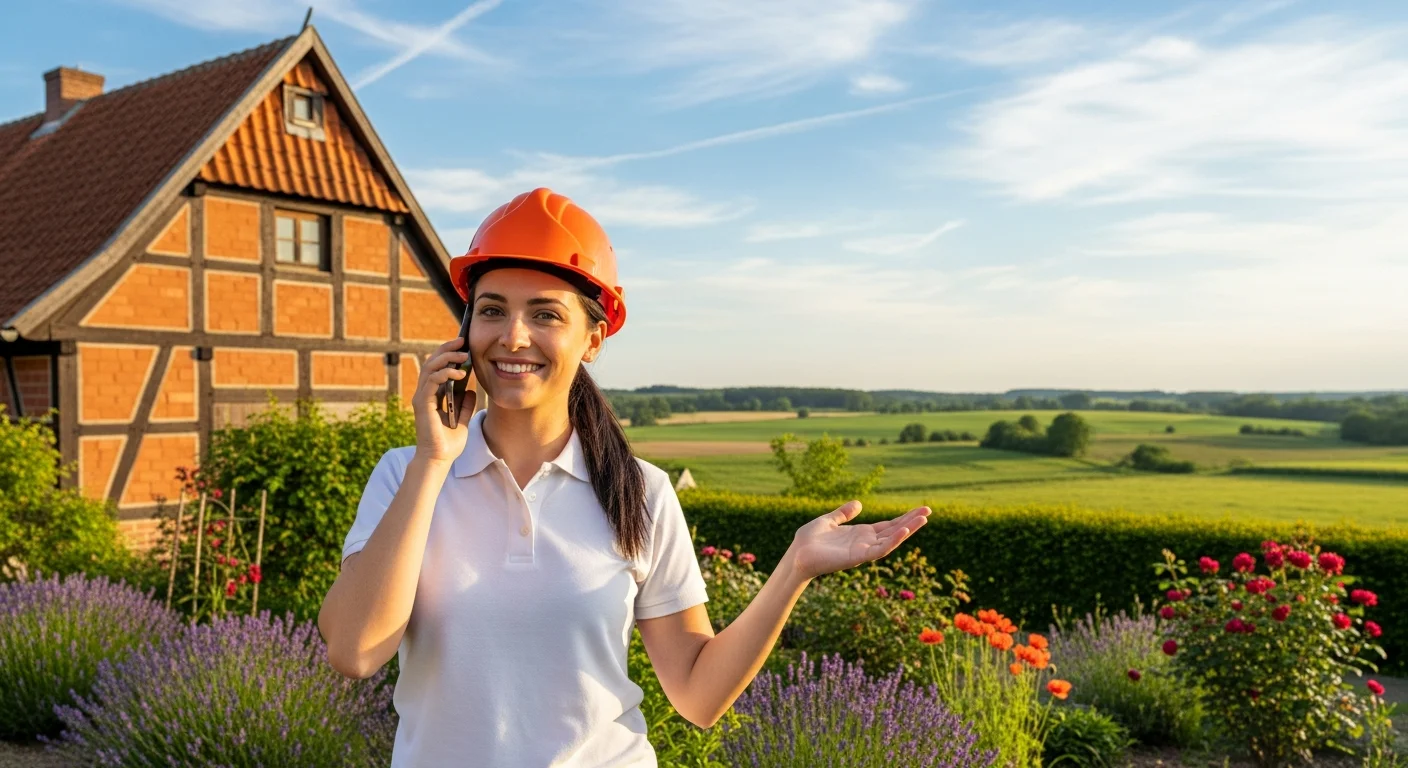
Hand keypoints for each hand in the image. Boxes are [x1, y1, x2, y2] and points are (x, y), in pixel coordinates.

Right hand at [412, 337, 478, 464]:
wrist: (440, 459)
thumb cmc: (449, 443)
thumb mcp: (462, 419)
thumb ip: (465, 404)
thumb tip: (472, 389)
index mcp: (432, 395)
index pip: (437, 368)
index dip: (448, 354)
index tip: (463, 346)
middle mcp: (424, 394)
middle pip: (432, 363)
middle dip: (447, 349)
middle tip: (462, 341)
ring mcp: (421, 398)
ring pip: (430, 368)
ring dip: (447, 358)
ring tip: (463, 355)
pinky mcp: (422, 404)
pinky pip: (431, 381)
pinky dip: (445, 374)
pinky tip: (459, 373)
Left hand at [788, 501, 930, 580]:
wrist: (797, 554)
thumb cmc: (809, 540)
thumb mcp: (828, 521)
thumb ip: (843, 513)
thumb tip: (859, 504)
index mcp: (861, 534)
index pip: (888, 525)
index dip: (905, 517)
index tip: (921, 509)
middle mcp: (865, 542)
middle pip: (894, 531)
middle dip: (912, 521)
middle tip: (929, 510)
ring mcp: (863, 551)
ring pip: (891, 540)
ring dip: (908, 529)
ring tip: (924, 518)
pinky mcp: (857, 557)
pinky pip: (879, 550)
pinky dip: (893, 541)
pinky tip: (905, 531)